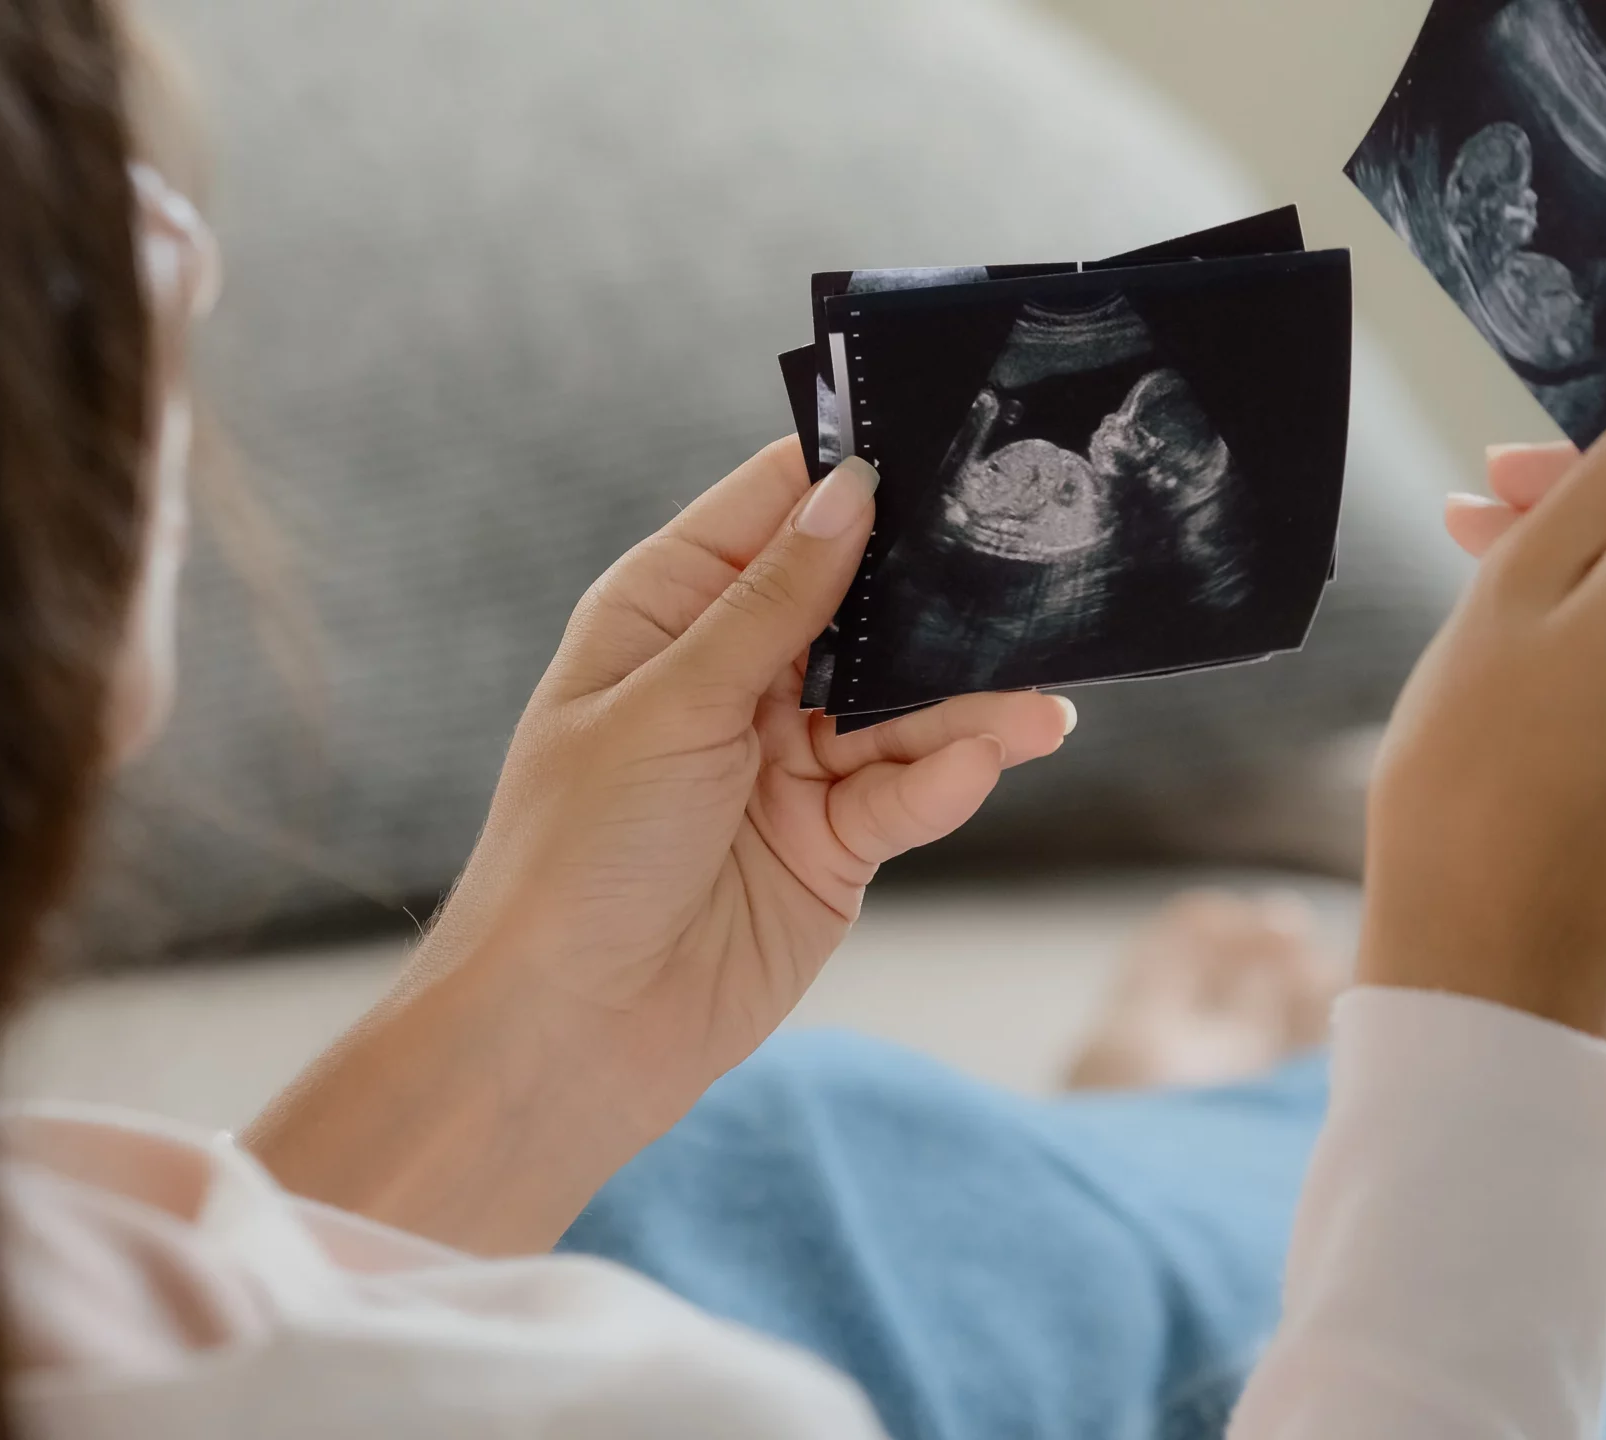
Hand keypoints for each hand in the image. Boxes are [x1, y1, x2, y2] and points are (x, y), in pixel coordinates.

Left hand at [248, 441, 1072, 1250]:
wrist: (565, 1031)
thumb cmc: (574, 856)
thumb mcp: (669, 707)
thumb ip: (770, 607)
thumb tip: (848, 493)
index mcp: (666, 615)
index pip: (771, 511)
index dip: (848, 471)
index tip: (940, 432)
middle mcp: (733, 677)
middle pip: (859, 603)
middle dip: (935, 588)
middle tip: (1028, 556)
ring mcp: (787, 761)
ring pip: (902, 704)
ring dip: (968, 700)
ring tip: (1040, 700)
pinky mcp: (831, 844)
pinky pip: (907, 793)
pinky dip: (949, 778)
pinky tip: (990, 759)